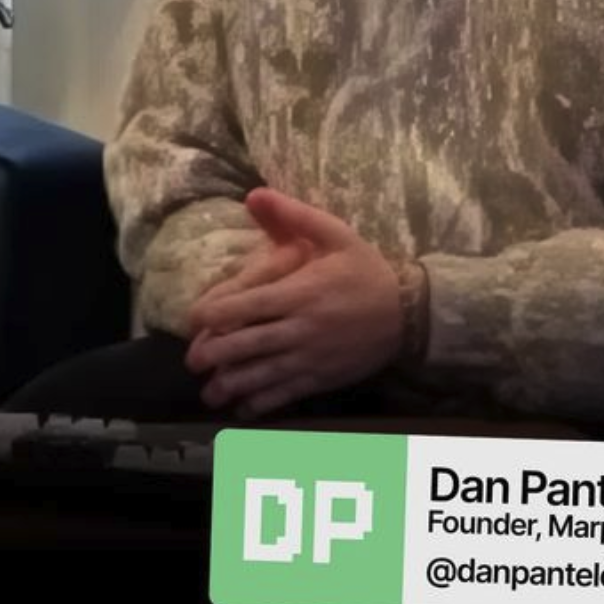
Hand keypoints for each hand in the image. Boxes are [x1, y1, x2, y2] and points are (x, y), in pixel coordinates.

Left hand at [180, 188, 406, 419]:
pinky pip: (288, 394)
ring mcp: (311, 357)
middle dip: (214, 355)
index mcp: (299, 293)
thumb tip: (254, 194)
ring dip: (232, 387)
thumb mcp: (336, 234)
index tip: (194, 318)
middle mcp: (300, 328)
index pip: (247, 305)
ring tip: (210, 394)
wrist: (411, 313)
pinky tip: (243, 408)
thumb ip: (294, 216)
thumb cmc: (366, 271)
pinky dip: (263, 404)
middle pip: (247, 345)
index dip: (214, 314)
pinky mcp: (323, 378)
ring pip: (263, 376)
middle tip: (192, 361)